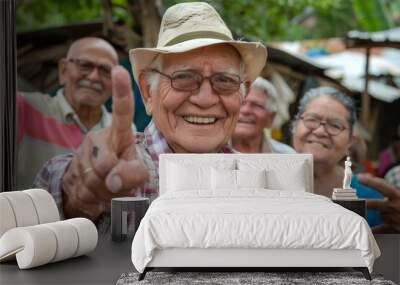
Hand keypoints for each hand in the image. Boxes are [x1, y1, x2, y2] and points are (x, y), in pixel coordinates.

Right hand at [62, 66, 148, 219]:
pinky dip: (91, 198)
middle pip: (105, 162)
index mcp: (119, 135)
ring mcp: (83, 155)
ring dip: (102, 190)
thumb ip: (132, 175)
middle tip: (117, 182)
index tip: (118, 70)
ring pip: (93, 179)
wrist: (95, 188)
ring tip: (106, 186)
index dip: (120, 91)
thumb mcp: (137, 175)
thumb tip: (112, 180)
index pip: (122, 112)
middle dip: (112, 179)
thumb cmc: (123, 175)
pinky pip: (82, 190)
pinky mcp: (71, 172)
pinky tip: (94, 191)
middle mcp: (99, 139)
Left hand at [358, 173, 399, 232]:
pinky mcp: (395, 228)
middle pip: (373, 204)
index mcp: (398, 195)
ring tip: (383, 212)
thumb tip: (368, 178)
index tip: (360, 177)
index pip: (382, 187)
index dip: (371, 182)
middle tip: (349, 200)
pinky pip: (380, 229)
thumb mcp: (399, 193)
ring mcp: (394, 218)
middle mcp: (395, 207)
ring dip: (378, 213)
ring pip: (378, 215)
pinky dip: (373, 230)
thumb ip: (387, 187)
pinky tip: (365, 229)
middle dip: (361, 202)